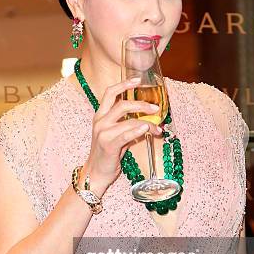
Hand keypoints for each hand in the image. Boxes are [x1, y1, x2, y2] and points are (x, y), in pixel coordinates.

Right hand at [84, 77, 162, 192]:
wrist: (95, 173)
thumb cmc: (107, 155)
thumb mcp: (116, 136)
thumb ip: (128, 126)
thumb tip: (148, 122)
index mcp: (100, 116)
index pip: (110, 93)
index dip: (124, 84)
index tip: (138, 79)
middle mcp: (100, 122)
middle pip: (122, 104)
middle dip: (141, 104)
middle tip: (155, 108)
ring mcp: (103, 133)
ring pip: (127, 119)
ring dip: (146, 122)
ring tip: (157, 128)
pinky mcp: (108, 145)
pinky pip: (125, 134)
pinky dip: (138, 130)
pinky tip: (147, 129)